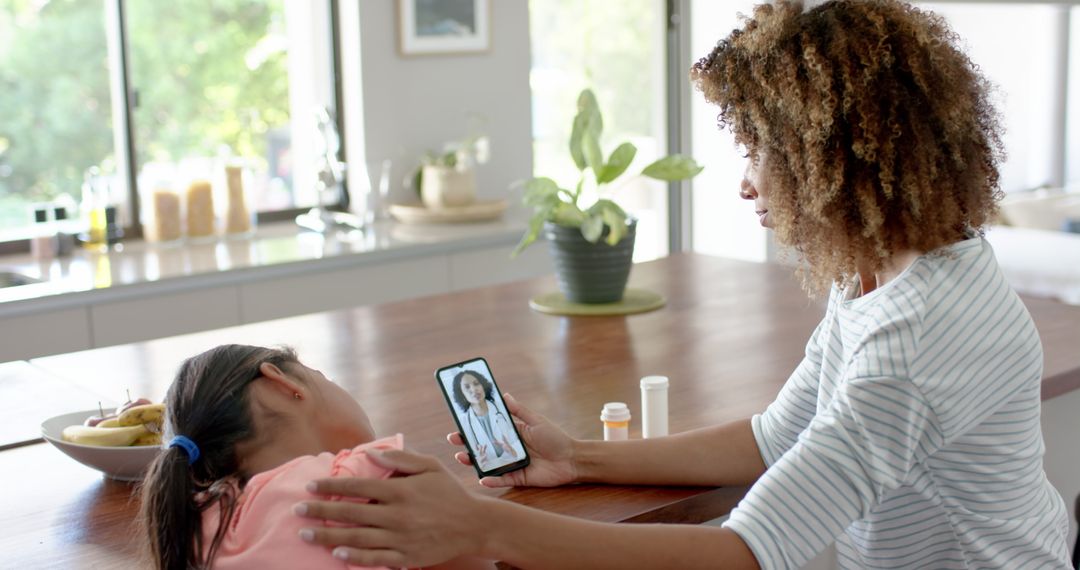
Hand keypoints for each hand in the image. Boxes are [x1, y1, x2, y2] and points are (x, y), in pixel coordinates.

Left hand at [297, 449, 490, 567]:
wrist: (474, 525)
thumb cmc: (450, 493)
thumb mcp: (430, 466)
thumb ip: (400, 459)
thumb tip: (372, 453)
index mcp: (400, 489)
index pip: (357, 485)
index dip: (331, 485)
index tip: (310, 486)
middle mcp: (397, 513)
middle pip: (350, 512)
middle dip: (320, 511)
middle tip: (297, 511)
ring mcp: (400, 537)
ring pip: (356, 538)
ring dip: (328, 535)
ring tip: (306, 533)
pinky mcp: (405, 556)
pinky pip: (374, 558)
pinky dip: (354, 556)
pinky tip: (336, 553)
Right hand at [448, 394, 576, 487]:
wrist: (572, 459)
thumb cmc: (556, 438)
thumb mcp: (536, 421)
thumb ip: (519, 411)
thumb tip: (504, 395)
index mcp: (512, 434)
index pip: (488, 430)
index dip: (474, 428)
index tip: (459, 423)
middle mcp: (508, 449)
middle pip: (484, 447)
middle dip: (467, 444)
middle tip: (454, 440)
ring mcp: (511, 464)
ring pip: (488, 464)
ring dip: (474, 462)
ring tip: (462, 457)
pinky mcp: (518, 478)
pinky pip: (502, 479)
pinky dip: (492, 481)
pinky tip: (482, 478)